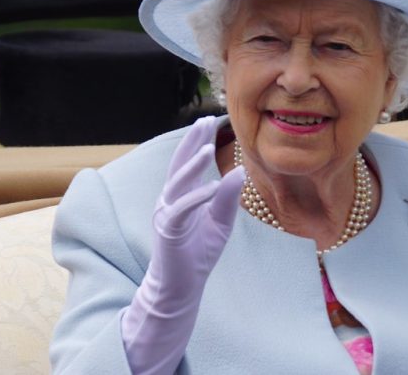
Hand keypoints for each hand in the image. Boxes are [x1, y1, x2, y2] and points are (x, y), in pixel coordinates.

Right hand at [122, 116, 244, 374]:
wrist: (182, 286)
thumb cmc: (199, 253)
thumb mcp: (221, 223)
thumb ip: (227, 198)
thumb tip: (239, 171)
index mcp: (183, 195)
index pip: (189, 162)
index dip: (196, 140)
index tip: (209, 120)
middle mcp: (171, 199)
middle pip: (179, 164)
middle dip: (191, 141)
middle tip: (204, 120)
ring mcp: (168, 213)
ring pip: (178, 183)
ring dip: (192, 164)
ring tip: (207, 146)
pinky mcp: (169, 231)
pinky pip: (182, 209)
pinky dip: (197, 197)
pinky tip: (212, 185)